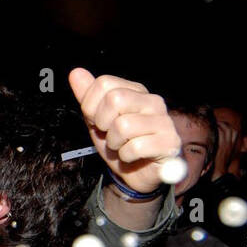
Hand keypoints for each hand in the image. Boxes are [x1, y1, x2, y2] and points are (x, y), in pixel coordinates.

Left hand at [68, 68, 180, 194]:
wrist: (139, 174)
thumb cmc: (120, 144)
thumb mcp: (97, 120)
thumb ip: (87, 97)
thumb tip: (76, 72)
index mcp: (135, 91)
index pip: (104, 83)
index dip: (91, 107)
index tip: (97, 122)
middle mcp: (152, 101)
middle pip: (114, 99)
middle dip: (102, 123)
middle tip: (109, 135)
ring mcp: (164, 121)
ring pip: (123, 125)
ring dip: (114, 143)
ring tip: (122, 146)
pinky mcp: (170, 143)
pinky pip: (136, 147)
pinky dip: (126, 156)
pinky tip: (133, 156)